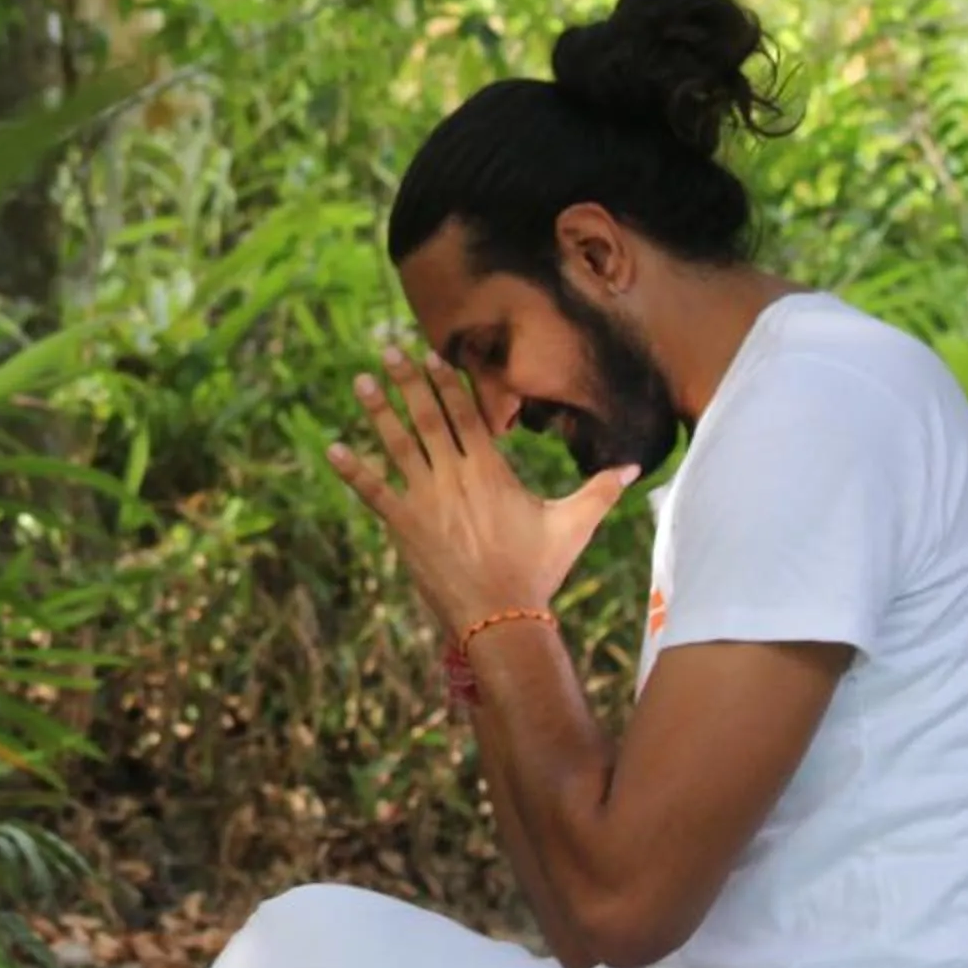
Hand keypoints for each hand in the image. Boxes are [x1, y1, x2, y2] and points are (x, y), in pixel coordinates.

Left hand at [323, 349, 638, 641]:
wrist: (501, 617)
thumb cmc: (537, 571)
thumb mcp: (573, 526)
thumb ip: (600, 491)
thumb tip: (635, 466)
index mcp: (490, 471)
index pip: (466, 414)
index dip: (447, 382)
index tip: (431, 353)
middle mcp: (455, 478)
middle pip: (428, 418)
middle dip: (406, 381)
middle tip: (386, 350)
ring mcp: (426, 501)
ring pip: (398, 446)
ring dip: (378, 413)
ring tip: (359, 382)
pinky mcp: (404, 526)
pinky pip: (374, 492)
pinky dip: (353, 471)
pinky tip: (332, 450)